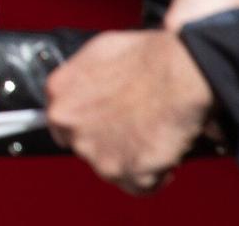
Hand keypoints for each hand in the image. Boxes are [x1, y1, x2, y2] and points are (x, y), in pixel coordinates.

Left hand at [46, 29, 213, 192]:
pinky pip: (138, 186)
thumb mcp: (98, 52)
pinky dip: (154, 175)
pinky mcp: (126, 171)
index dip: (86, 125)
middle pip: (85, 147)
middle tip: (133, 128)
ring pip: (110, 168)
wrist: (178, 71)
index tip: (101, 126)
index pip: (61, 122)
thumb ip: (84, 78)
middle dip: (109, 142)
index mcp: (59, 92)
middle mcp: (69, 123)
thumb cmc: (147, 57)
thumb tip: (92, 86)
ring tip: (151, 136)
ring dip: (131, 160)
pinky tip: (162, 153)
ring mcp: (96, 150)